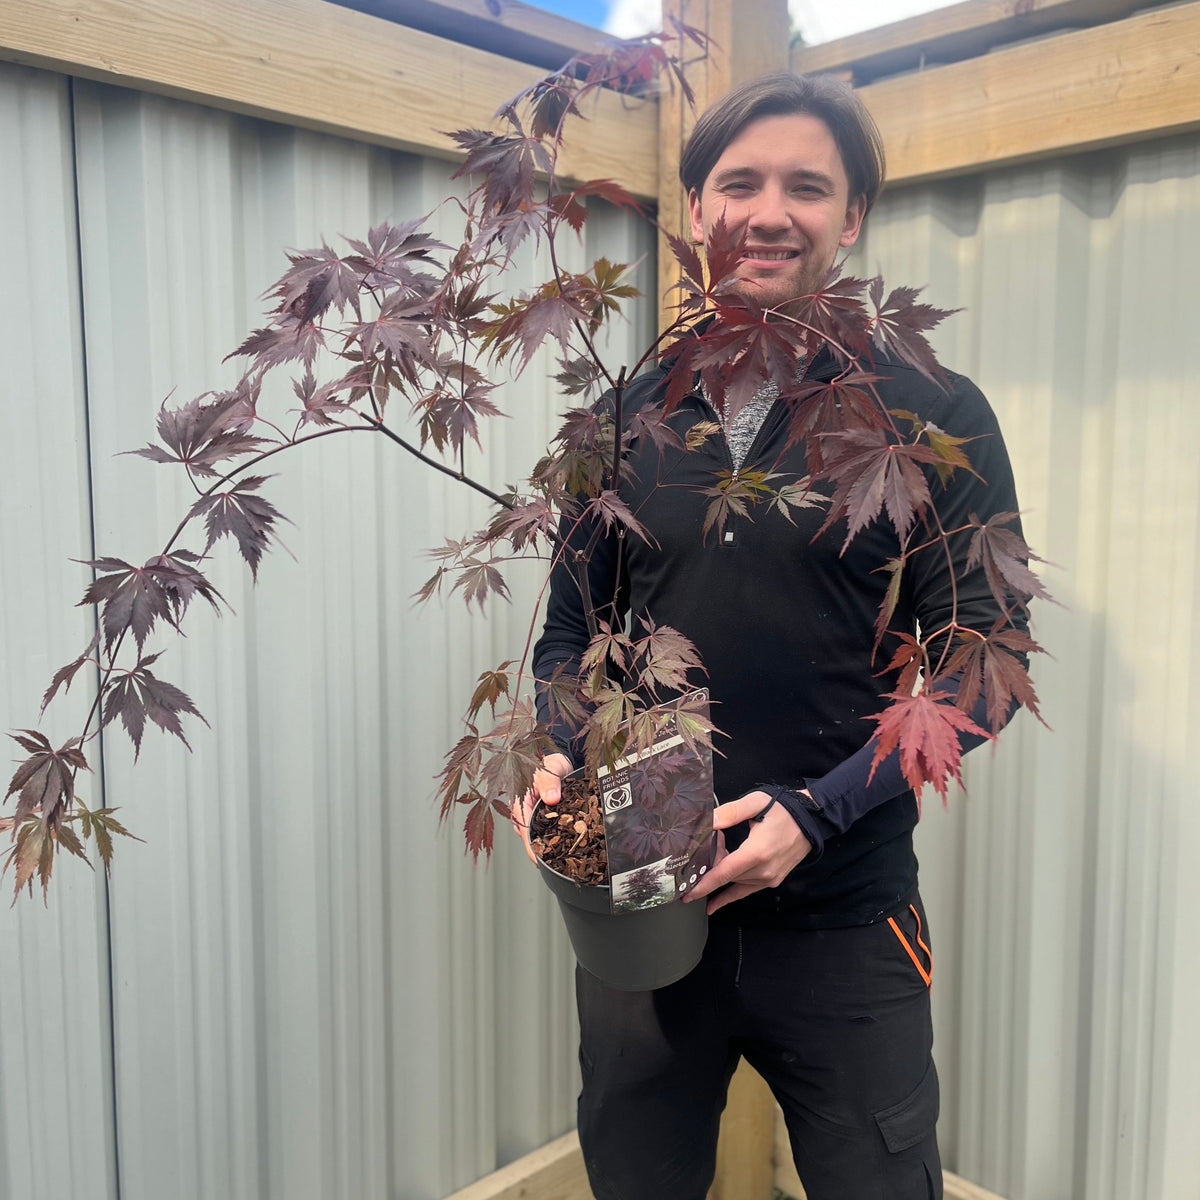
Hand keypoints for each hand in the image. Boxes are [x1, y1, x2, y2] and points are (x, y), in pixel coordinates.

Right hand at [512, 752, 571, 863]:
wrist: (557, 761)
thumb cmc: (549, 763)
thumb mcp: (549, 769)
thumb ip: (550, 783)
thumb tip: (552, 798)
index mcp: (520, 802)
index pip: (523, 829)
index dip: (531, 846)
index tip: (540, 859)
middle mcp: (523, 812)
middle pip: (529, 837)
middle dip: (541, 851)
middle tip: (558, 863)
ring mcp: (532, 816)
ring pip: (537, 836)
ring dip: (548, 846)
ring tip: (564, 858)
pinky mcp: (541, 818)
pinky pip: (545, 832)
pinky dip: (554, 839)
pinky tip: (565, 846)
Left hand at [684, 790, 812, 914]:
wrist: (811, 820)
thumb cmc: (783, 809)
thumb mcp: (755, 804)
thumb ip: (730, 813)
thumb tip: (709, 821)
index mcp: (757, 852)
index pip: (724, 873)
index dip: (703, 884)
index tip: (686, 893)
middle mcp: (764, 871)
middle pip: (727, 876)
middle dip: (712, 864)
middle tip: (712, 842)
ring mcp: (769, 878)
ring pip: (735, 883)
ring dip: (723, 871)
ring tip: (722, 847)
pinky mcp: (772, 881)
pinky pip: (746, 891)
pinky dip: (729, 895)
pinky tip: (714, 904)